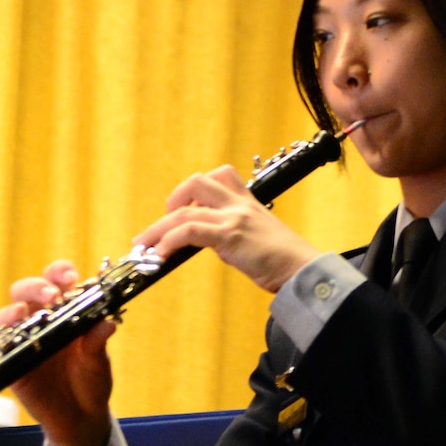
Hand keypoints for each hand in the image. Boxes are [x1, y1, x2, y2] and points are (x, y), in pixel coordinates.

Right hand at [0, 261, 116, 445]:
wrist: (81, 415)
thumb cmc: (91, 380)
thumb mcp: (98, 362)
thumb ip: (98, 343)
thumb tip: (107, 323)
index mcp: (65, 311)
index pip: (57, 281)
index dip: (59, 273)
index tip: (70, 278)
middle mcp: (40, 320)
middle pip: (26, 292)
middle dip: (34, 288)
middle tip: (50, 297)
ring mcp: (21, 341)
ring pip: (5, 316)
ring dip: (9, 312)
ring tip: (19, 314)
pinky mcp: (8, 364)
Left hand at [134, 166, 321, 292]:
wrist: (303, 270)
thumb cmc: (285, 260)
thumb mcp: (258, 237)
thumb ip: (233, 233)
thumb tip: (210, 242)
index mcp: (248, 202)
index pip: (221, 175)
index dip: (197, 188)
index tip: (186, 208)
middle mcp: (239, 205)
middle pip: (196, 182)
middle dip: (172, 200)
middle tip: (163, 224)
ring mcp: (234, 218)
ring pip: (183, 212)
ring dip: (156, 229)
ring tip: (143, 246)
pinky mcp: (229, 236)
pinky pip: (189, 231)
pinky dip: (168, 241)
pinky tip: (161, 255)